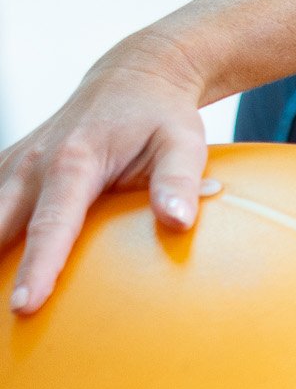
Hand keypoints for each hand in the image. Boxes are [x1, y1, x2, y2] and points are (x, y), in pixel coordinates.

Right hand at [1, 33, 213, 315]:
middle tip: (5, 311)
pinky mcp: (17, 166)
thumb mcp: (184, 145)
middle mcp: (37, 160)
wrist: (135, 77)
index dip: (38, 267)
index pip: (53, 224)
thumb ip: (179, 184)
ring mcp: (21, 161)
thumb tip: (177, 221)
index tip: (25, 304)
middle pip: (2, 223)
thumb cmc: (164, 118)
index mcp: (75, 160)